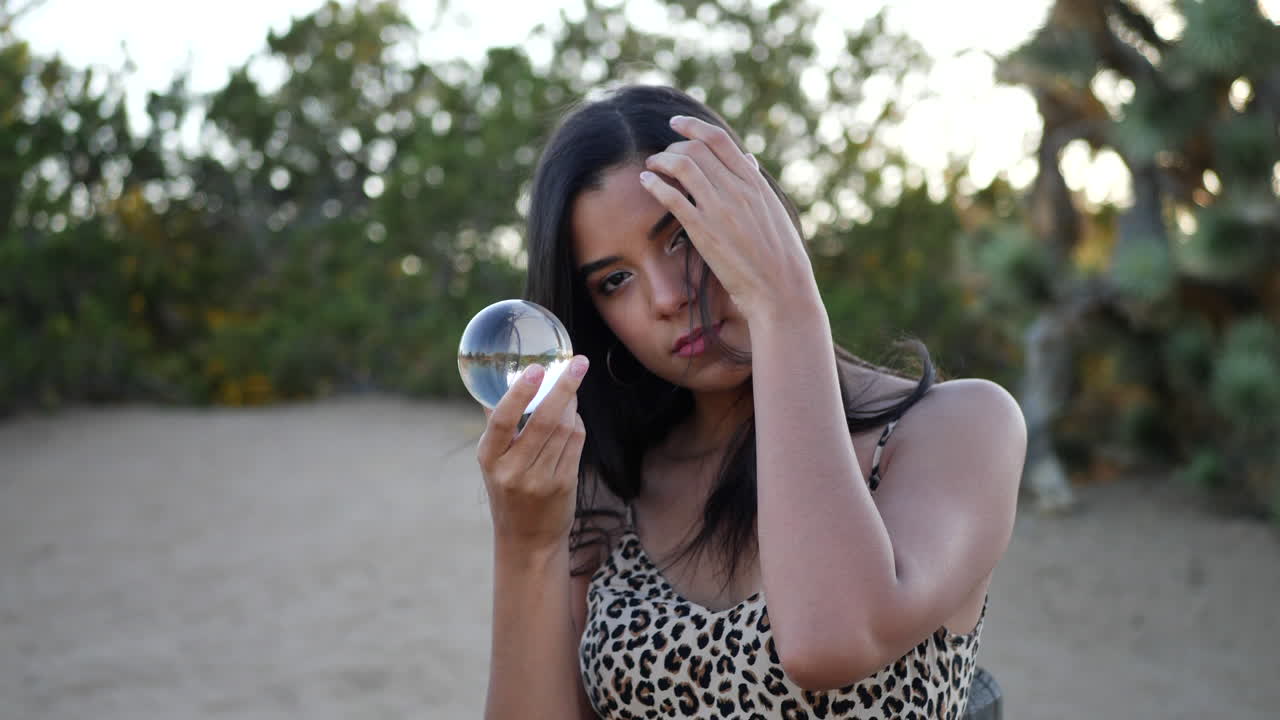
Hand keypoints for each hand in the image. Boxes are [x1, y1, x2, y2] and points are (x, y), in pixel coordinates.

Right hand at [476, 356, 588, 550]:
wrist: (527, 541)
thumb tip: (498, 382)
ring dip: (572, 402)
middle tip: (578, 362)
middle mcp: (513, 470)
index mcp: (489, 458)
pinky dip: (577, 424)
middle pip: (543, 420)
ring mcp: (540, 479)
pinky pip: (575, 444)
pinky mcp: (563, 485)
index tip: (536, 369)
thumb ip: (498, 426)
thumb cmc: (509, 491)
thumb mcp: (493, 462)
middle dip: (563, 387)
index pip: (502, 420)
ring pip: (564, 429)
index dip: (520, 393)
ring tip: (573, 383)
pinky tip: (574, 414)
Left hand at [639, 115, 820, 323]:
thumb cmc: (779, 255)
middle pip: (696, 149)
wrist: (780, 289)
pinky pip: (672, 197)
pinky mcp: (704, 231)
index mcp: (754, 183)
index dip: (693, 126)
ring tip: (651, 166)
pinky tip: (646, 182)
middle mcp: (737, 189)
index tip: (676, 123)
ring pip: (682, 166)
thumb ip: (756, 183)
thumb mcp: (773, 211)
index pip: (719, 140)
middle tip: (661, 156)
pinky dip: (655, 184)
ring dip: (661, 161)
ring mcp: (720, 209)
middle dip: (672, 147)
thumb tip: (747, 159)